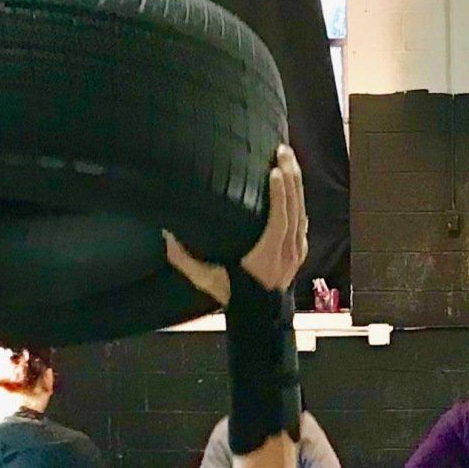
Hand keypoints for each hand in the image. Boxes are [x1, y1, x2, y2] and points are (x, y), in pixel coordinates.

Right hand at [163, 145, 309, 307]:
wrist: (259, 317)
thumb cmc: (231, 295)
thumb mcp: (206, 278)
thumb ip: (185, 258)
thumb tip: (165, 234)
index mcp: (268, 257)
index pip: (279, 222)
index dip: (279, 196)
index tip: (275, 171)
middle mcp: (286, 253)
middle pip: (294, 209)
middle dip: (290, 177)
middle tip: (282, 150)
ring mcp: (295, 252)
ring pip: (301, 211)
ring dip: (296, 182)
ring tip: (289, 156)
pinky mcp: (299, 251)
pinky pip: (302, 220)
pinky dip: (298, 198)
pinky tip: (293, 180)